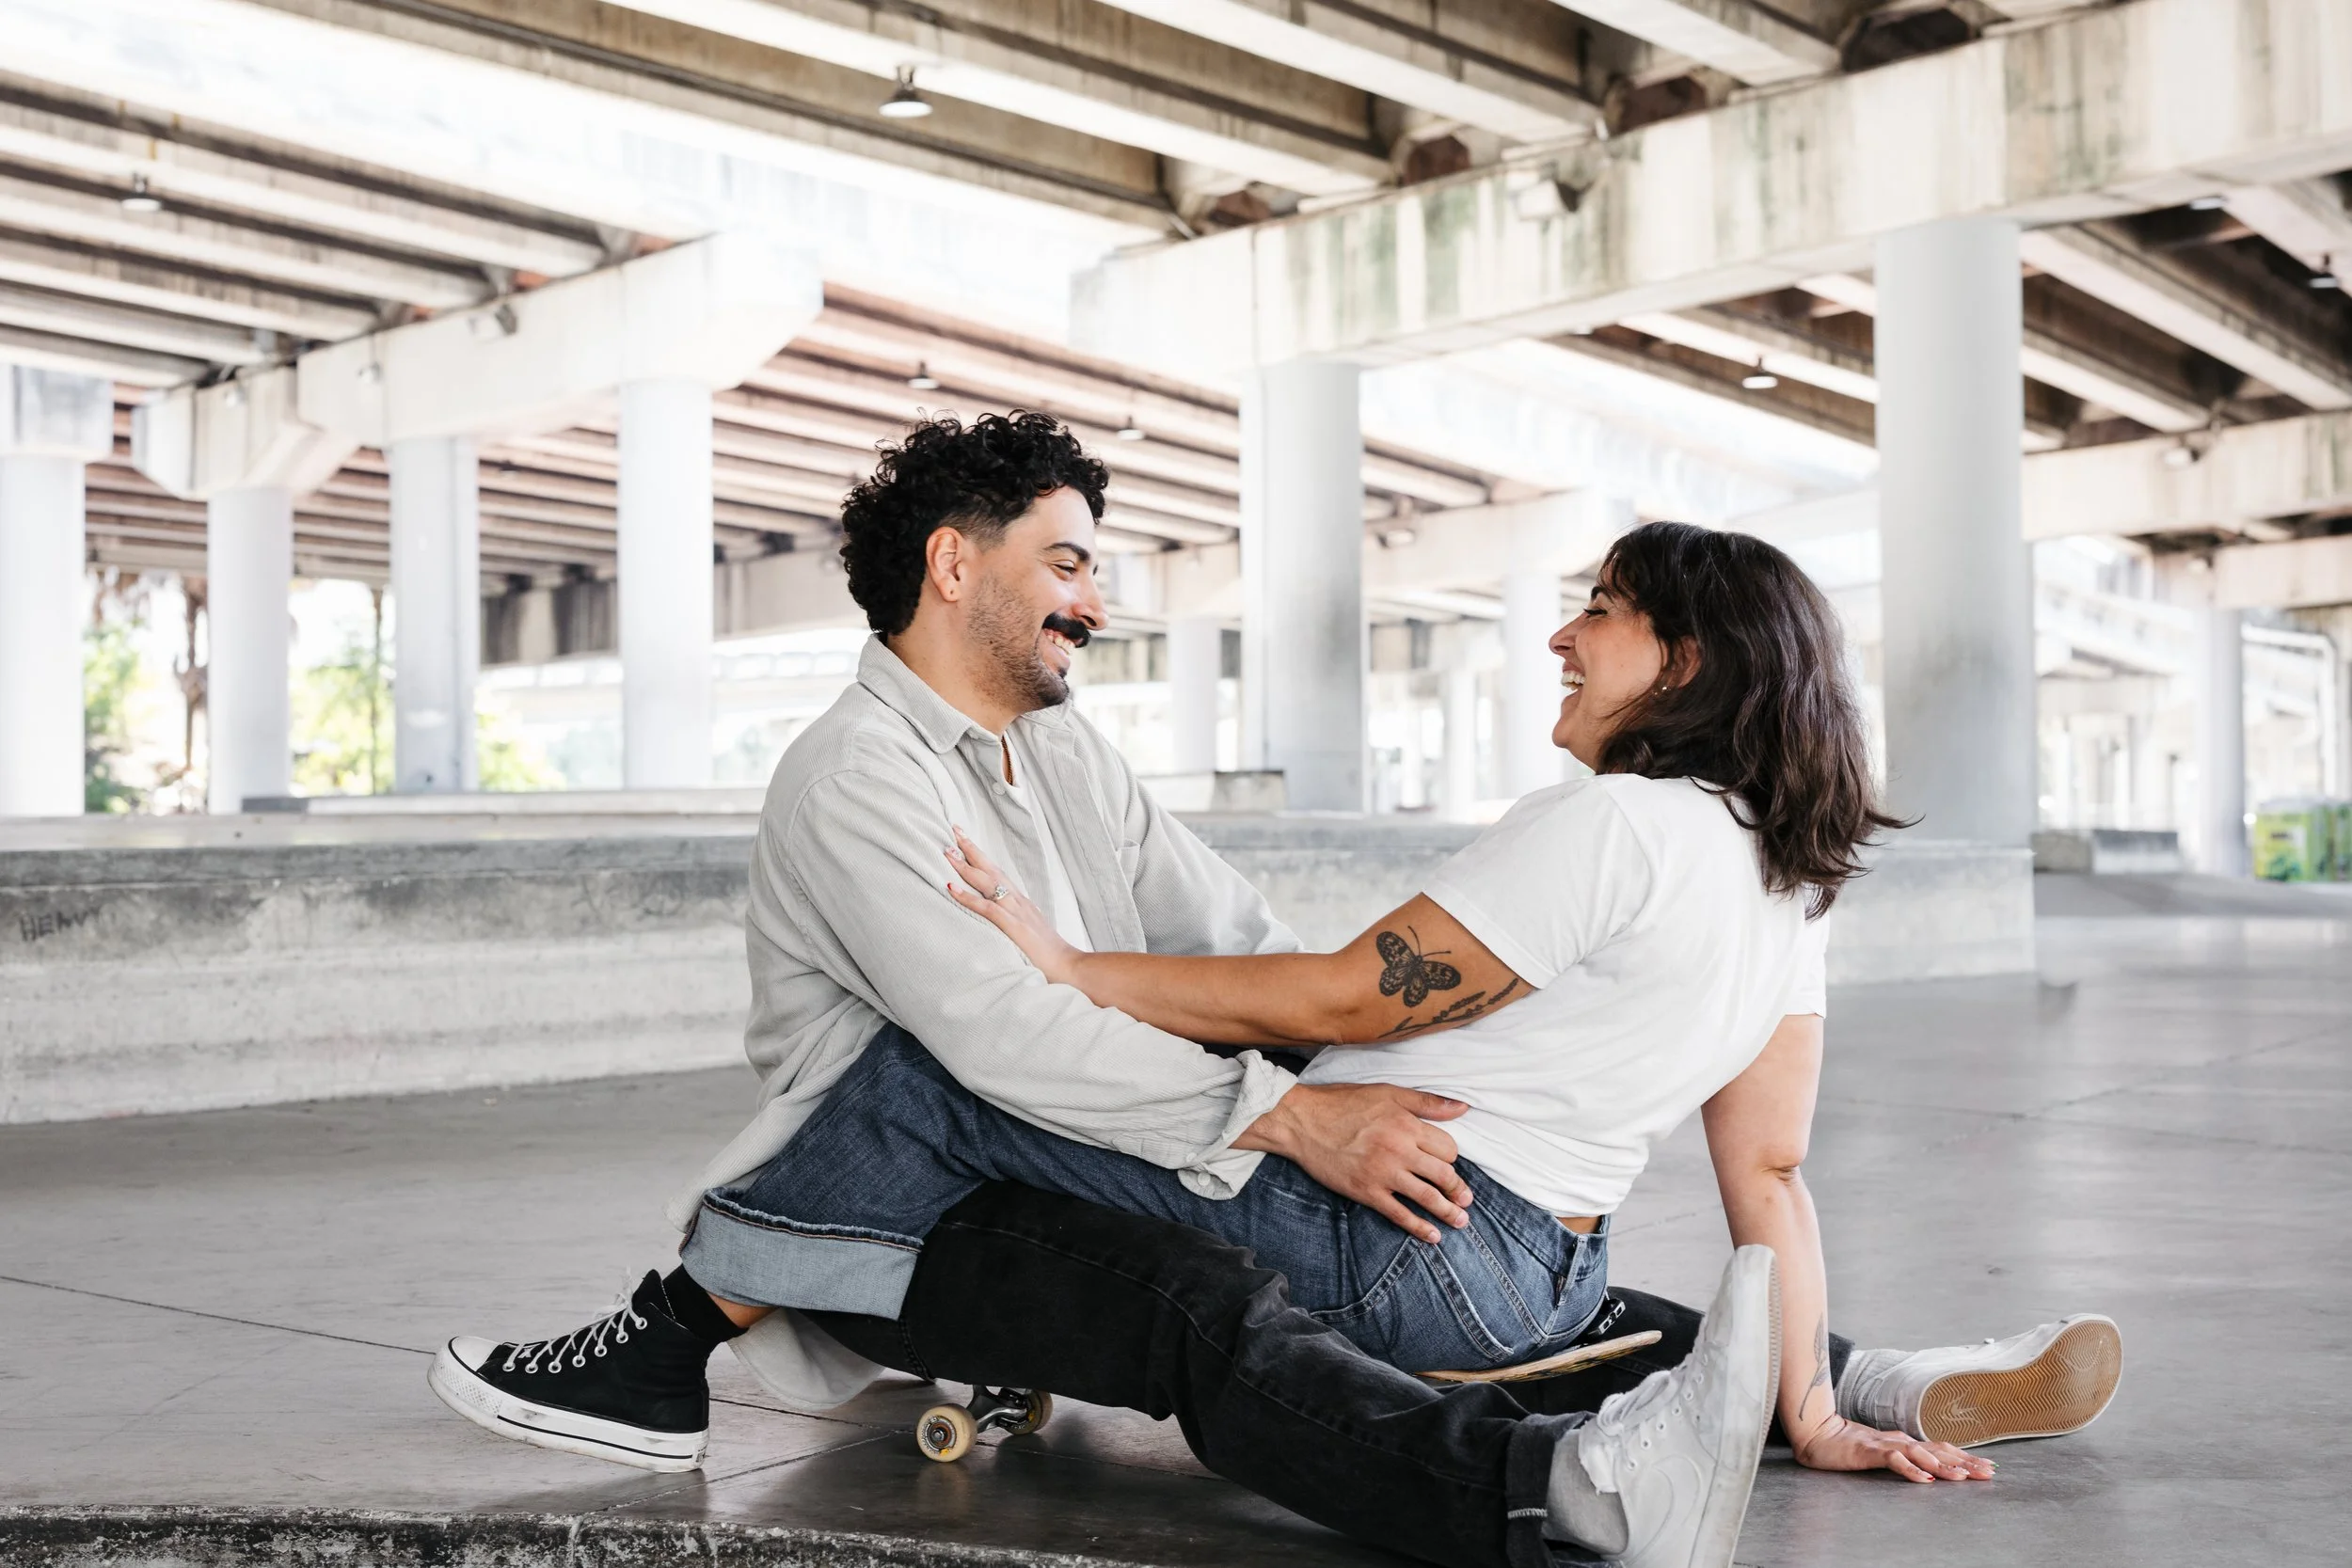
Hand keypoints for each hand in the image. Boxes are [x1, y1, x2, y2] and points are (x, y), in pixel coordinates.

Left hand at [944, 827, 1080, 984]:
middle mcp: (1017, 900)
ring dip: (965, 866)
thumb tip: (1001, 920)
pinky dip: (968, 896)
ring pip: (986, 881)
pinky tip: (952, 887)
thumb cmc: (1049, 954)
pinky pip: (986, 907)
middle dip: (971, 849)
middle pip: (991, 868)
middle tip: (954, 829)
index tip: (965, 841)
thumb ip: (1015, 922)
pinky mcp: (1013, 926)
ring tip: (947, 851)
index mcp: (1021, 901)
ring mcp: (1016, 911)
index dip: (981, 857)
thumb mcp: (1029, 931)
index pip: (997, 872)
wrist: (1069, 966)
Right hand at [1238, 1082, 1473, 1243]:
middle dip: (1459, 1189)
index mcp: (1407, 1125)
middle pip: (1443, 1175)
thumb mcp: (1387, 1093)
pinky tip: (1433, 1236)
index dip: (1452, 1156)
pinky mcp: (1367, 1192)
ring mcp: (1383, 1173)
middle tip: (1466, 1200)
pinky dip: (1419, 1228)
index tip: (1447, 1162)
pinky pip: (1400, 1214)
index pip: (1447, 1148)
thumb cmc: (1343, 1103)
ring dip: (1449, 1212)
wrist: (1303, 1121)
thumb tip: (1462, 1109)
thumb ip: (1426, 1102)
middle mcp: (1400, 1150)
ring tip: (1460, 1221)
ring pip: (1427, 1197)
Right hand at [1793, 1417, 1995, 1482]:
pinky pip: (1893, 1460)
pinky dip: (1910, 1470)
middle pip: (1937, 1450)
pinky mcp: (1868, 1452)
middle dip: (1965, 1462)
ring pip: (1920, 1454)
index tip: (1988, 1466)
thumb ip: (1902, 1457)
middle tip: (1989, 1472)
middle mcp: (1899, 1440)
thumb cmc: (1846, 1446)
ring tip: (1963, 1478)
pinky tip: (1924, 1480)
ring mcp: (1884, 1445)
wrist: (1815, 1434)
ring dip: (1943, 1466)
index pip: (1940, 1448)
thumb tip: (1927, 1468)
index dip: (1965, 1457)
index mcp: (1903, 1442)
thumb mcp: (1881, 1453)